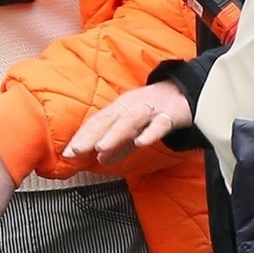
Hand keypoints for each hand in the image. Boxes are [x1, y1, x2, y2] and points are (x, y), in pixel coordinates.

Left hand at [65, 82, 192, 166]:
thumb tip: (100, 160)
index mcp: (119, 109)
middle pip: (108, 120)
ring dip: (115, 135)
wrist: (186, 92)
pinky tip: (141, 143)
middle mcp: (131, 106)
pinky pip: (160, 124)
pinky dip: (150, 133)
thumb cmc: (153, 110)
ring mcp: (151, 109)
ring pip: (130, 121)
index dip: (81, 137)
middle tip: (75, 151)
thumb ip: (118, 146)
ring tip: (101, 147)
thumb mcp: (133, 129)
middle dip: (90, 136)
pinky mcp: (171, 113)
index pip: (97, 123)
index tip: (67, 153)